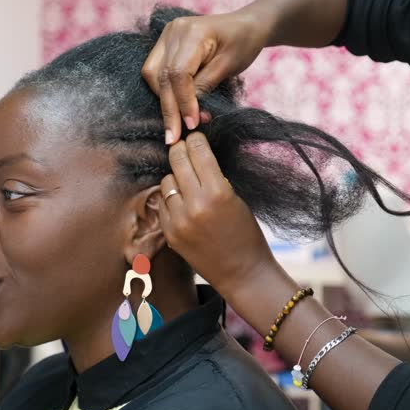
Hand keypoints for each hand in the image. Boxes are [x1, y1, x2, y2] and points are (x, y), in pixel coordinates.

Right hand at [142, 11, 270, 143]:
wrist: (246, 25)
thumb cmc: (243, 43)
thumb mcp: (230, 66)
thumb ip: (206, 86)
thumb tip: (190, 114)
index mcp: (193, 33)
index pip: (179, 74)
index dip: (183, 102)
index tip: (192, 125)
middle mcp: (173, 31)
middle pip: (161, 76)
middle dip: (168, 109)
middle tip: (173, 138)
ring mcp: (166, 35)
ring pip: (152, 74)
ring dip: (163, 101)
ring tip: (176, 125)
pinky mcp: (165, 43)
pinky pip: (155, 69)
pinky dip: (163, 90)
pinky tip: (175, 107)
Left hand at [156, 133, 275, 293]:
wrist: (242, 272)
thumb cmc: (246, 233)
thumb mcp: (236, 198)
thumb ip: (215, 176)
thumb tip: (197, 153)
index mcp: (217, 192)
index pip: (198, 150)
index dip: (197, 140)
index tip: (197, 137)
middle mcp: (195, 205)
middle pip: (177, 160)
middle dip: (182, 150)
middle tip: (186, 149)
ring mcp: (179, 220)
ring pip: (166, 181)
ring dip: (176, 177)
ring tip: (189, 184)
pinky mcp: (170, 234)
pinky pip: (163, 204)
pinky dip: (172, 200)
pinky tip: (184, 204)